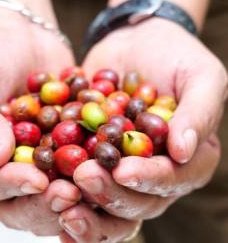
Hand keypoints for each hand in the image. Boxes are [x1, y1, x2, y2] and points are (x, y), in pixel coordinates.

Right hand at [0, 8, 79, 234]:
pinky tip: (110, 165)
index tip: (34, 180)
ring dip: (73, 194)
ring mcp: (31, 158)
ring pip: (49, 190)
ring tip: (93, 184)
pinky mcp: (59, 147)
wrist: (20, 34)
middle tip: (69, 194)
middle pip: (17, 199)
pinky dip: (91, 168)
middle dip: (44, 202)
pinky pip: (73, 163)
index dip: (6, 186)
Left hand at [64, 18, 226, 241]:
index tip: (124, 171)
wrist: (136, 41)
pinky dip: (60, 188)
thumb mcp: (201, 76)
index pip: (173, 179)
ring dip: (83, 202)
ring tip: (58, 195)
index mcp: (187, 159)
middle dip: (110, 192)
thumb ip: (200, 112)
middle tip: (84, 176)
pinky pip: (77, 178)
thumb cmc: (176, 56)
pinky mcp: (91, 156)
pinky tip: (43, 191)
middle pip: (136, 200)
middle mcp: (154, 172)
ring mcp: (121, 167)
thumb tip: (183, 152)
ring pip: (105, 198)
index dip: (149, 179)